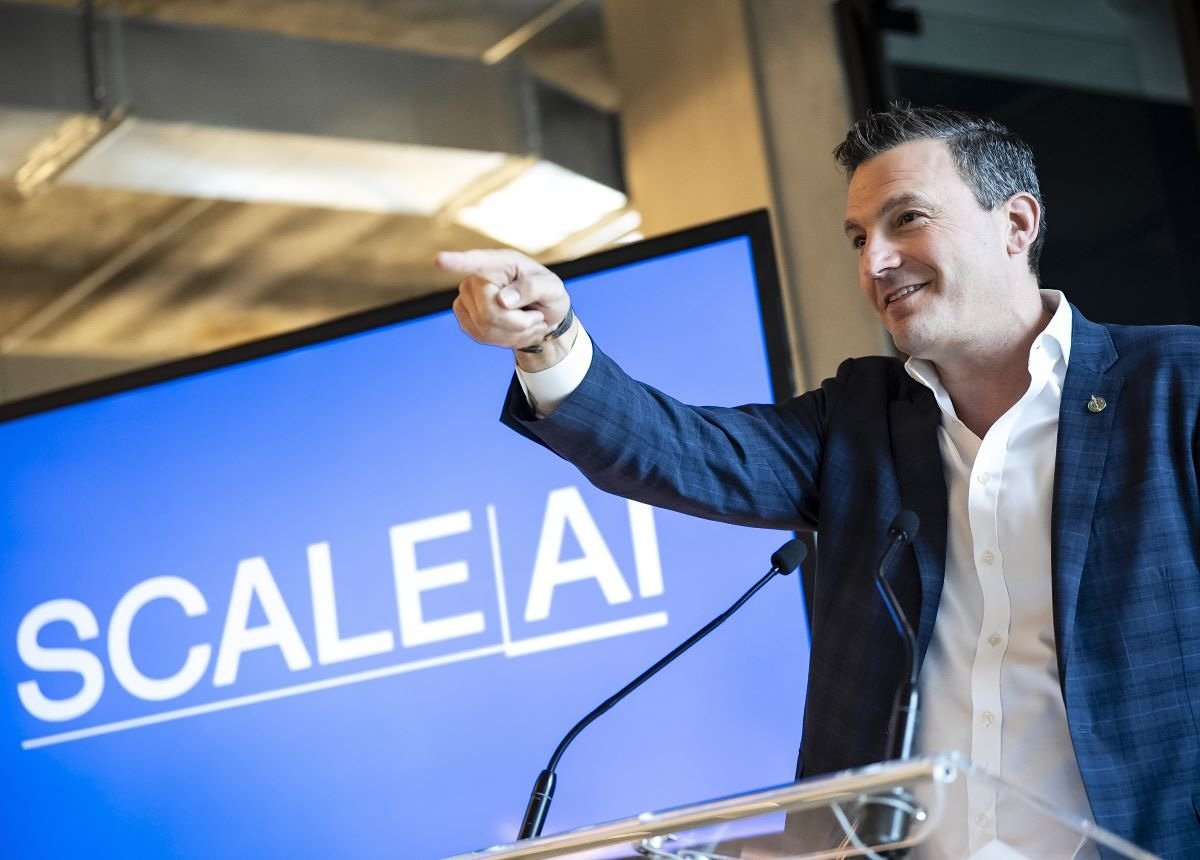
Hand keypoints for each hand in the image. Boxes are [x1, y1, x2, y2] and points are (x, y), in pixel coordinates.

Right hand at [436, 249, 570, 352]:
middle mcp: (477, 277)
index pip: (476, 262)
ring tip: (528, 322)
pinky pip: (482, 337)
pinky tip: (516, 330)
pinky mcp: (465, 318)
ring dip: (515, 332)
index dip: (457, 262)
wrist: (543, 315)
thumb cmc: (547, 294)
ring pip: (486, 327)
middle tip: (536, 317)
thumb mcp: (552, 288)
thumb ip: (533, 288)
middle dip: (518, 322)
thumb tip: (502, 299)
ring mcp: (467, 298)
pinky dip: (506, 340)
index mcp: (500, 262)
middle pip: (488, 310)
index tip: (440, 260)